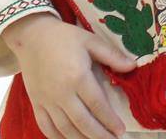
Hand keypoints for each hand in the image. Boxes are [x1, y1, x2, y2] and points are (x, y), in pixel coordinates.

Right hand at [4, 13, 136, 138]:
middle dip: (100, 135)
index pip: (97, 105)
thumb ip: (112, 56)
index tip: (121, 130)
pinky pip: (47, 127)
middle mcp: (62, 93)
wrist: (31, 36)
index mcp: (77, 76)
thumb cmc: (64, 37)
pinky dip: (58, 137)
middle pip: (83, 122)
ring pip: (65, 129)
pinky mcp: (36, 103)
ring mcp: (47, 100)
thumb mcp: (90, 40)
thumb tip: (133, 66)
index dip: (110, 120)